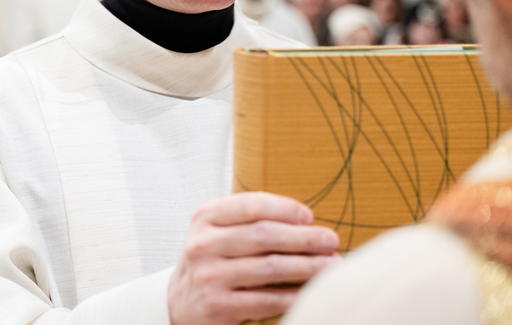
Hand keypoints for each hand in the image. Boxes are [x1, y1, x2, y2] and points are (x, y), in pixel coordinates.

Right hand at [168, 192, 338, 324]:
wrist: (180, 302)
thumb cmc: (211, 261)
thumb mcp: (216, 231)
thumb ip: (247, 220)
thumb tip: (304, 219)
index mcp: (205, 218)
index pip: (251, 205)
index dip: (284, 208)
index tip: (309, 216)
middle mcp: (203, 244)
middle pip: (264, 235)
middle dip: (304, 238)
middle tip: (330, 240)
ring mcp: (209, 276)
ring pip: (271, 267)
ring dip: (308, 266)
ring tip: (332, 265)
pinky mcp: (218, 305)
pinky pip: (267, 300)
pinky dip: (295, 295)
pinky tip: (311, 291)